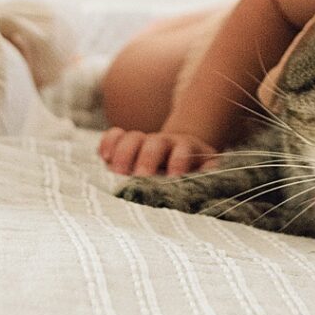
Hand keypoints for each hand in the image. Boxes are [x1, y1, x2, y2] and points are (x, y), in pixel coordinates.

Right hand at [98, 128, 220, 178]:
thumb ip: (208, 175)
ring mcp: (144, 140)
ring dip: (124, 153)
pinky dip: (108, 142)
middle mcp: (163, 142)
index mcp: (186, 149)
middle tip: (141, 177)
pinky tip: (104, 157)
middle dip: (147, 159)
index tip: (173, 177)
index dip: (178, 161)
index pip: (183, 150)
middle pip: (155, 143)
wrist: (181, 153)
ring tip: (118, 171)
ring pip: (133, 137)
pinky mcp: (126, 144)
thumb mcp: (205, 171)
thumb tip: (211, 179)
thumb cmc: (194, 171)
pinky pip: (115, 136)